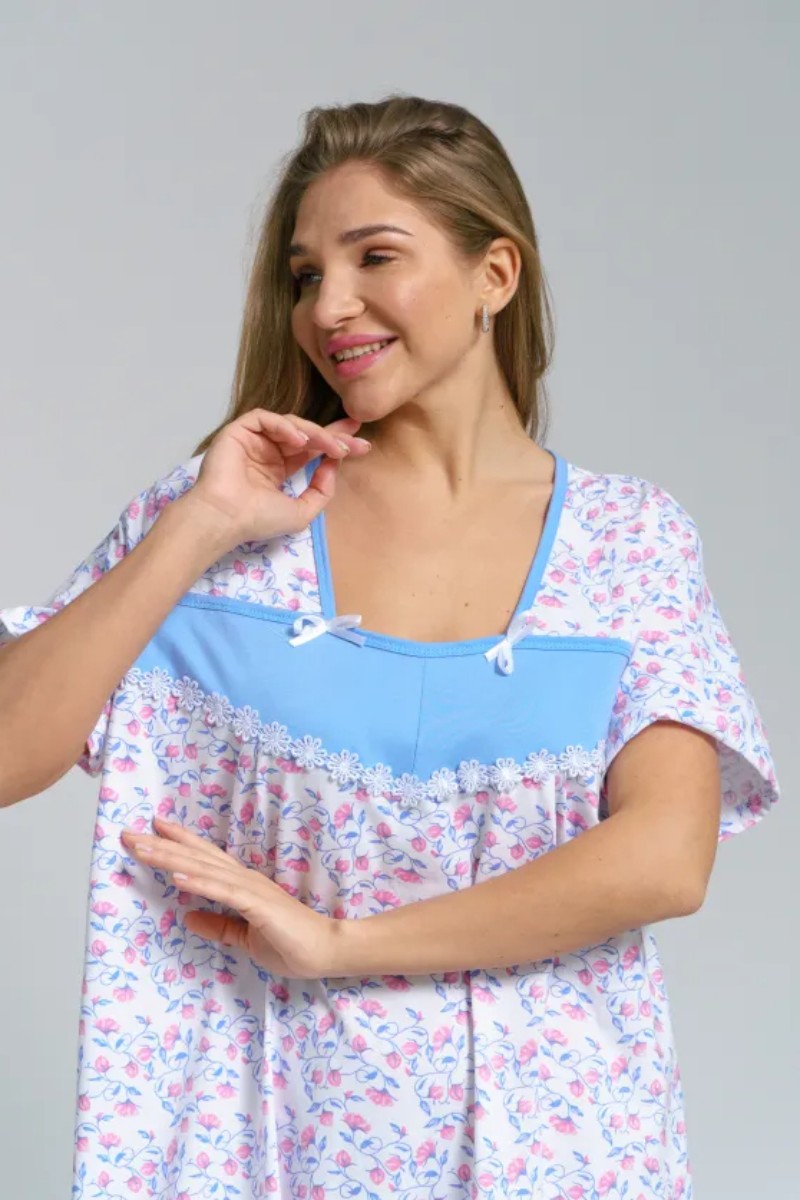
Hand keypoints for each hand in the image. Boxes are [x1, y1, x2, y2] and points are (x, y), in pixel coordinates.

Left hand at [119, 815, 340, 979]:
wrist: (326, 950)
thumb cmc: (291, 944)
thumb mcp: (245, 938)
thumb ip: (219, 927)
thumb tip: (187, 917)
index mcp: (241, 886)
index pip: (204, 859)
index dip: (178, 843)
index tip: (152, 829)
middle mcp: (243, 880)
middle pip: (196, 857)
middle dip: (161, 845)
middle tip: (129, 834)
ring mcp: (250, 889)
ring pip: (204, 869)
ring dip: (172, 858)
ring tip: (143, 849)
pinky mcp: (258, 904)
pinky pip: (223, 892)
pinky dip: (199, 882)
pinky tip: (177, 876)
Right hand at [188, 409, 371, 547]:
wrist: (226, 518)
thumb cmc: (258, 520)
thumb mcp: (302, 512)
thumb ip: (321, 491)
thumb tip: (334, 466)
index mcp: (279, 468)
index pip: (311, 450)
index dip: (335, 443)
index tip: (361, 443)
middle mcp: (268, 451)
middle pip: (306, 434)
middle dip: (333, 434)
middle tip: (355, 436)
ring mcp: (254, 440)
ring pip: (290, 424)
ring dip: (314, 433)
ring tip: (331, 446)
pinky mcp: (239, 431)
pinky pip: (265, 418)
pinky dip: (285, 426)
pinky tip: (300, 440)